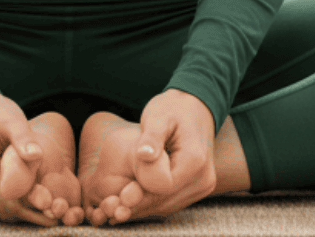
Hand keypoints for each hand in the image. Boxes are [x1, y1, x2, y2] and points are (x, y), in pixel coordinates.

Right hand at [0, 92, 81, 225]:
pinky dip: (11, 204)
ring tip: (42, 198)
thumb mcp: (11, 118)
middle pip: (5, 207)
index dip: (33, 199)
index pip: (9, 196)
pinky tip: (26, 194)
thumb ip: (23, 138)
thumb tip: (37, 155)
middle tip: (54, 204)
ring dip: (22, 208)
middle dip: (30, 207)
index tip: (53, 199)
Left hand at [79, 90, 217, 224]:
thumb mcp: (159, 116)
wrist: (195, 108)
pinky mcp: (197, 189)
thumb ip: (151, 137)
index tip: (120, 190)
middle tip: (110, 205)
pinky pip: (171, 202)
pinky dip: (151, 202)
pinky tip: (132, 197)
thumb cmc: (173, 109)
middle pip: (165, 201)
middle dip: (138, 202)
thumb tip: (143, 155)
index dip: (140, 188)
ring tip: (117, 203)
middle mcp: (204, 178)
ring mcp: (203, 186)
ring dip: (143, 206)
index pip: (163, 187)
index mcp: (195, 160)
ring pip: (167, 206)